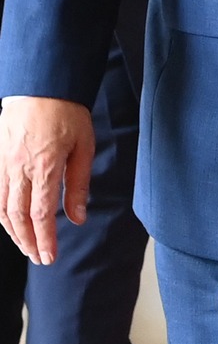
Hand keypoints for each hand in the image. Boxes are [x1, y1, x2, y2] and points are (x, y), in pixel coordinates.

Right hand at [0, 96, 93, 264]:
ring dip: (13, 232)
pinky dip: (0, 214)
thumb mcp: (83, 147)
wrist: (41, 86)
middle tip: (40, 258)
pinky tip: (10, 223)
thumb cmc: (67, 114)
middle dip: (28, 241)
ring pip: (1, 208)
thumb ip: (78, 184)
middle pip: (17, 216)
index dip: (45, 239)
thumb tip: (78, 217)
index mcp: (43, 166)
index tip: (49, 257)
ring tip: (27, 246)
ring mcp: (3, 164)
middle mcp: (18, 169)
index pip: (41, 213)